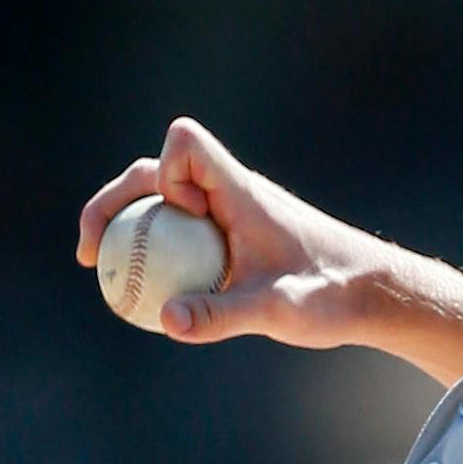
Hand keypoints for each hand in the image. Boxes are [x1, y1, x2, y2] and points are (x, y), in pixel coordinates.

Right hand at [76, 117, 390, 347]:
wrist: (374, 292)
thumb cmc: (333, 294)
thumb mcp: (276, 310)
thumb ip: (221, 315)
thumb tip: (165, 320)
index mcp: (241, 192)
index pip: (186, 142)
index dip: (166, 172)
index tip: (180, 218)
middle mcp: (232, 193)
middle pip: (155, 171)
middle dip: (114, 203)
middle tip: (88, 254)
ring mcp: (231, 213)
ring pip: (164, 203)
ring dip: (128, 227)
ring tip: (100, 269)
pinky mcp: (235, 236)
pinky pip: (182, 233)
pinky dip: (155, 252)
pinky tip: (145, 295)